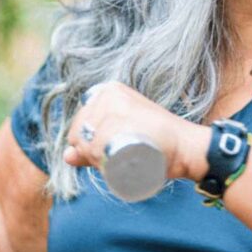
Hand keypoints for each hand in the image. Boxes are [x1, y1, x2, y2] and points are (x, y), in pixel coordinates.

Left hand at [64, 82, 210, 180]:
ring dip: (97, 158)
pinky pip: (97, 142)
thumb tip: (67, 156)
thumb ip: (91, 147)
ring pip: (89, 141)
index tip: (109, 152)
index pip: (80, 126)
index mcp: (107, 91)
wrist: (184, 146)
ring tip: (119, 160)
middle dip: (91, 153)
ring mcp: (115, 102)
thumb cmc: (156, 143)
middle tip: (117, 159)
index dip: (88, 145)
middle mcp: (108, 93)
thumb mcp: (121, 139)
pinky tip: (115, 158)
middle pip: (81, 133)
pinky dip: (100, 156)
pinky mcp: (122, 114)